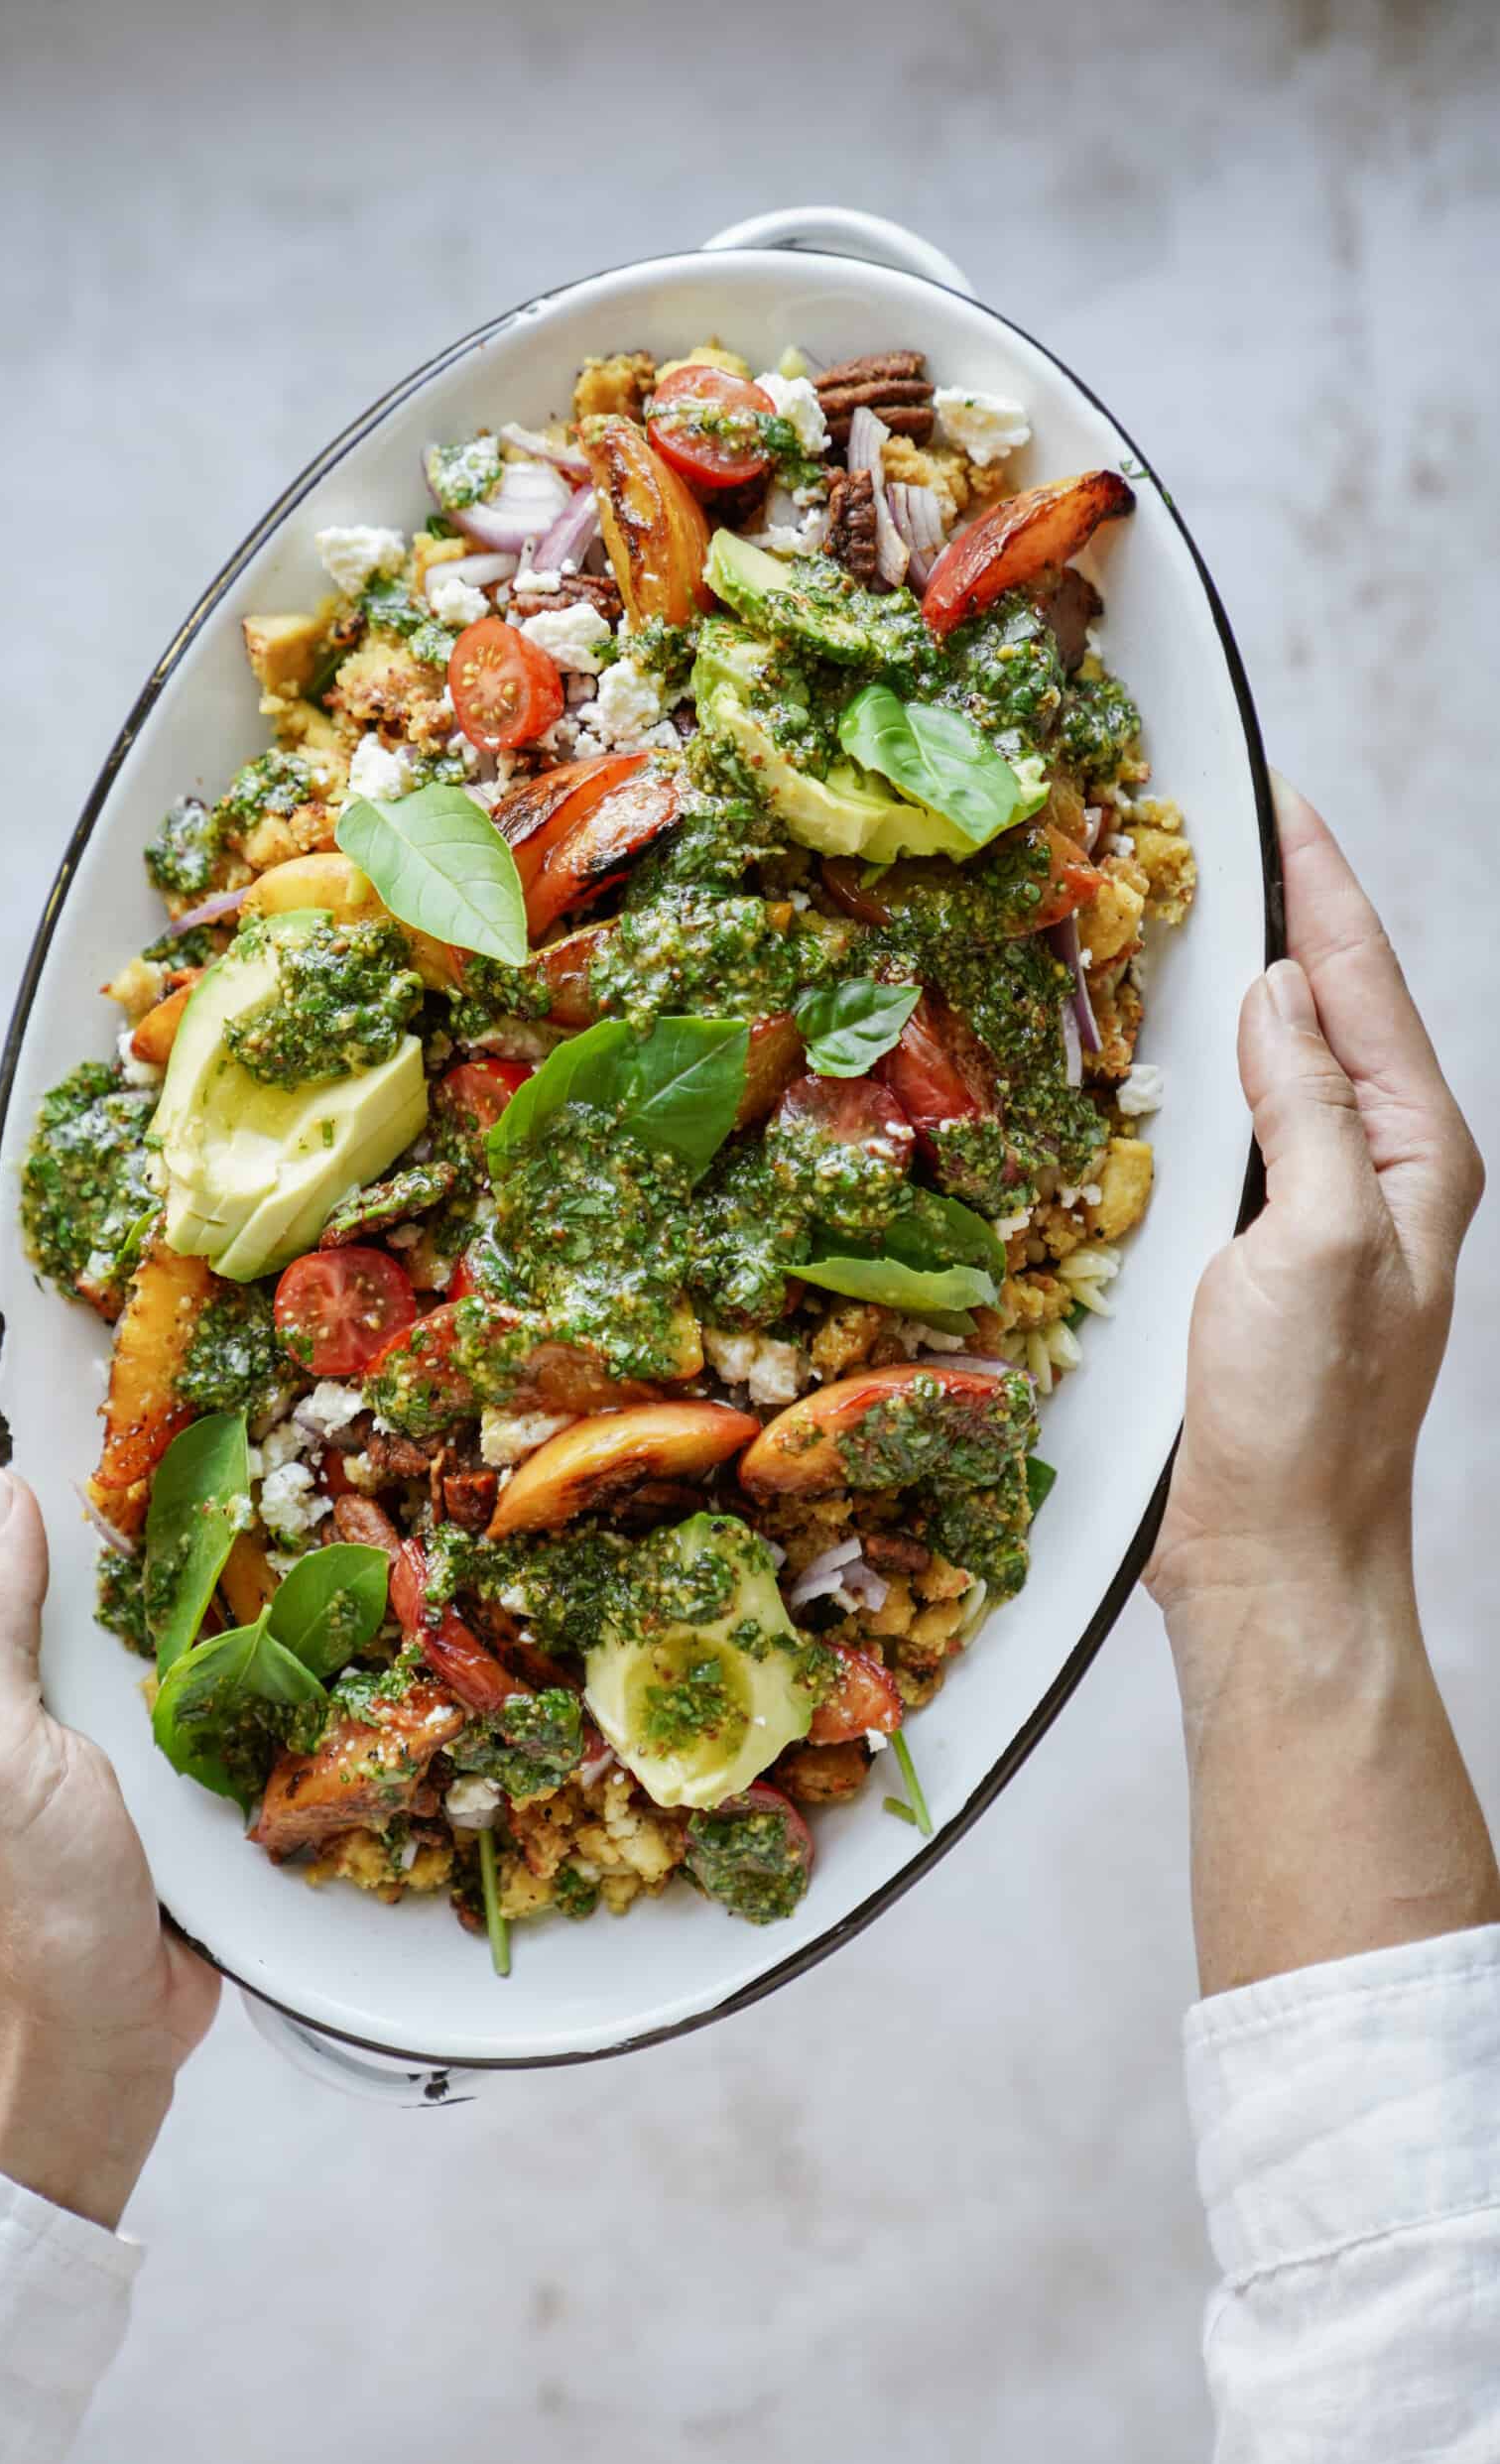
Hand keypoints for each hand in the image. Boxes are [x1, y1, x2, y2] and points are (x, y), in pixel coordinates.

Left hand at [0, 1254, 219, 2228]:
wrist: (77, 2049)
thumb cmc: (24, 1916)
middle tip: (55, 1302)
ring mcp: (28, 1696)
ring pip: (42, 1547)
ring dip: (75, 1464)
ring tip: (124, 1375)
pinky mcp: (98, 1730)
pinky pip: (110, 1611)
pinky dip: (140, 1546)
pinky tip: (193, 1512)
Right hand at [1147, 773, 1483, 1610]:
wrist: (1273, 1558)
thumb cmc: (1305, 1422)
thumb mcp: (1312, 1245)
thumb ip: (1307, 1109)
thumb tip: (1275, 993)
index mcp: (1414, 1156)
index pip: (1362, 984)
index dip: (1318, 884)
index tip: (1276, 794)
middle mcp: (1375, 1171)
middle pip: (1328, 1008)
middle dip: (1281, 911)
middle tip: (1219, 824)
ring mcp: (1316, 1210)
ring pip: (1278, 1062)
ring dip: (1238, 982)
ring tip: (1188, 903)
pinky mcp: (1256, 1250)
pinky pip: (1233, 1122)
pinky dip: (1200, 1064)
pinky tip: (1160, 1043)